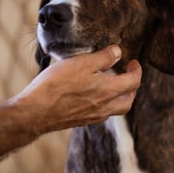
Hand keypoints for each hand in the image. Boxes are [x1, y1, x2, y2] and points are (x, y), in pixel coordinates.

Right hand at [10, 45, 141, 133]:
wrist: (36, 111)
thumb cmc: (57, 85)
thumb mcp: (81, 62)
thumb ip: (103, 58)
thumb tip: (118, 52)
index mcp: (109, 90)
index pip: (133, 82)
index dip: (137, 70)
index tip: (133, 62)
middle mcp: (105, 106)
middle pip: (128, 99)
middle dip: (131, 87)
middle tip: (126, 75)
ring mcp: (94, 116)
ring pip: (116, 109)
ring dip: (119, 96)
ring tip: (111, 84)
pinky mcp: (82, 120)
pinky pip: (102, 113)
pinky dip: (105, 104)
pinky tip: (94, 95)